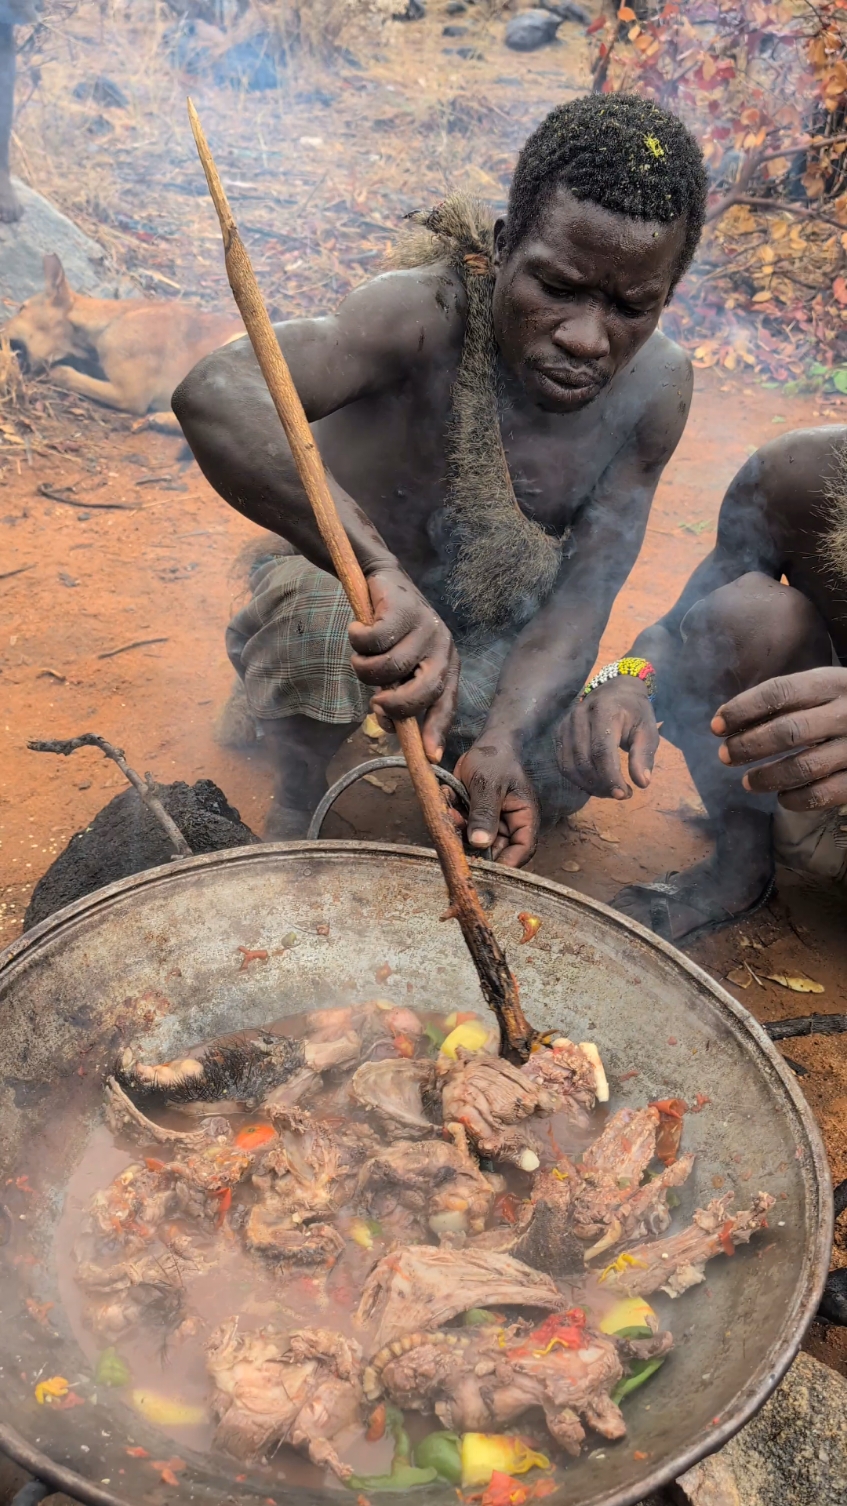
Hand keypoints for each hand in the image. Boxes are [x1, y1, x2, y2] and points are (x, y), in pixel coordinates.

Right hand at [347, 567, 459, 761]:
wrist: (380, 580)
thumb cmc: (390, 631)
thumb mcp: (400, 665)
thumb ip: (398, 693)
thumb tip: (389, 727)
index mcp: (447, 663)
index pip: (447, 702)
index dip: (437, 730)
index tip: (428, 756)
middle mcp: (442, 646)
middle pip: (424, 690)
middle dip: (397, 705)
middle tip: (376, 703)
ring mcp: (424, 627)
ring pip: (390, 668)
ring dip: (365, 669)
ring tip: (360, 657)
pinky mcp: (402, 610)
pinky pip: (372, 641)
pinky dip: (357, 641)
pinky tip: (357, 630)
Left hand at [453, 736, 538, 867]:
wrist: (484, 744)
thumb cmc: (495, 760)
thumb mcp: (489, 785)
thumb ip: (485, 813)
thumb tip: (481, 843)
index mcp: (524, 818)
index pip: (522, 849)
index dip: (508, 864)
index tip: (487, 870)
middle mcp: (509, 826)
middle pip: (496, 851)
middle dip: (475, 848)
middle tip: (457, 842)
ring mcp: (491, 824)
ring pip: (475, 842)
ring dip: (460, 831)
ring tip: (452, 810)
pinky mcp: (474, 819)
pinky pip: (462, 829)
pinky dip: (452, 818)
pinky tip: (447, 800)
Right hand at [556, 678, 658, 797]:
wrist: (616, 689)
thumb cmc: (634, 712)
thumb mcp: (648, 730)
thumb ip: (644, 756)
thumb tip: (643, 784)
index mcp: (605, 712)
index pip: (602, 750)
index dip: (610, 776)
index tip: (623, 795)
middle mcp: (580, 716)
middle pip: (583, 760)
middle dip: (601, 784)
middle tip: (620, 794)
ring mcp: (566, 724)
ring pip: (570, 765)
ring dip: (589, 785)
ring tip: (608, 791)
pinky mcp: (559, 732)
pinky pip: (563, 763)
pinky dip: (577, 779)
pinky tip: (594, 783)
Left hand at [713, 666, 846, 810]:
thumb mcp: (827, 687)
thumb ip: (788, 698)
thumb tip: (728, 720)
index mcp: (833, 682)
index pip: (779, 692)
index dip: (742, 709)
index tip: (716, 725)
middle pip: (788, 731)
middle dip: (748, 746)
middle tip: (725, 756)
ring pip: (804, 766)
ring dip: (767, 777)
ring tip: (747, 782)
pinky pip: (824, 794)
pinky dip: (797, 799)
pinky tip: (782, 797)